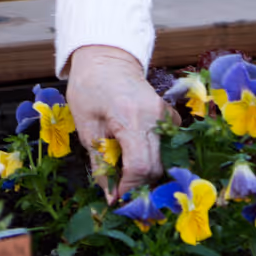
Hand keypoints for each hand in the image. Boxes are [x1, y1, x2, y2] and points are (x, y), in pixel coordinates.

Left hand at [66, 44, 173, 199]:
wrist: (106, 58)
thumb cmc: (89, 88)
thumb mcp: (86, 126)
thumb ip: (100, 163)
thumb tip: (110, 196)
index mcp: (130, 118)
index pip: (140, 166)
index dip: (129, 187)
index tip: (116, 198)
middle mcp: (155, 116)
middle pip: (156, 166)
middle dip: (139, 184)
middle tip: (120, 190)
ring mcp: (165, 114)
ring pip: (165, 158)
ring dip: (147, 172)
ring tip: (127, 174)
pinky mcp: (169, 114)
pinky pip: (167, 144)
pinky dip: (154, 155)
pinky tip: (136, 154)